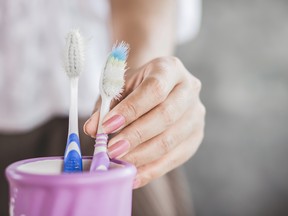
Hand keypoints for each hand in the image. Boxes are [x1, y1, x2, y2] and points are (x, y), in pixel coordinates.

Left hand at [84, 56, 204, 188]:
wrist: (158, 86)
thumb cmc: (136, 87)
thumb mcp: (120, 88)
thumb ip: (106, 106)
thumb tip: (92, 129)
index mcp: (170, 68)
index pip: (154, 90)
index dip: (131, 110)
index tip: (106, 127)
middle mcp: (189, 89)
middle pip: (166, 115)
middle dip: (136, 136)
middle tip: (111, 150)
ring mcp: (196, 114)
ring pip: (171, 140)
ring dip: (142, 155)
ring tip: (119, 162)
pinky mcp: (196, 136)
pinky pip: (175, 158)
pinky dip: (152, 169)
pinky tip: (134, 175)